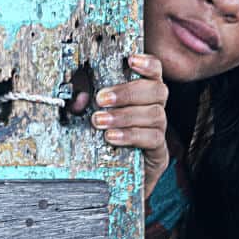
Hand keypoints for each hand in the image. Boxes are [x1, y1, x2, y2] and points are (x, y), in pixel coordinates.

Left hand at [91, 53, 168, 199]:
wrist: (114, 179)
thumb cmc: (103, 141)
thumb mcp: (89, 118)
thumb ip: (84, 105)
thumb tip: (79, 98)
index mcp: (141, 95)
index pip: (154, 72)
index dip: (147, 63)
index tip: (131, 60)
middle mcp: (155, 109)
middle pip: (156, 90)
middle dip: (127, 92)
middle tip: (101, 99)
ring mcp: (159, 131)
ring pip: (155, 114)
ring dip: (124, 115)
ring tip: (100, 122)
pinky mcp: (159, 152)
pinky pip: (153, 138)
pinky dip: (131, 135)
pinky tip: (112, 137)